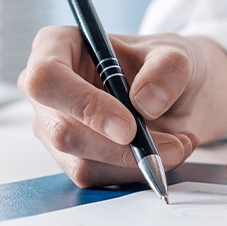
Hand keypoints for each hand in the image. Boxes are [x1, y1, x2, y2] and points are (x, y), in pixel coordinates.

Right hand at [20, 27, 226, 187]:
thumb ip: (167, 70)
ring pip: (82, 163)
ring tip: (179, 144)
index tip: (128, 127)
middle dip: (119, 148)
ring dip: (137, 163)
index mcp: (56, 46)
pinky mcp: (72, 159)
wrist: (177, 94)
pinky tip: (166, 153)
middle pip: (63, 132)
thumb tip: (146, 104)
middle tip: (170, 146)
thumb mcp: (176, 54)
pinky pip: (99, 178)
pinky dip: (138, 172)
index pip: (47, 78)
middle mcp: (48, 91)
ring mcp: (55, 128)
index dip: (84, 105)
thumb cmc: (163, 64)